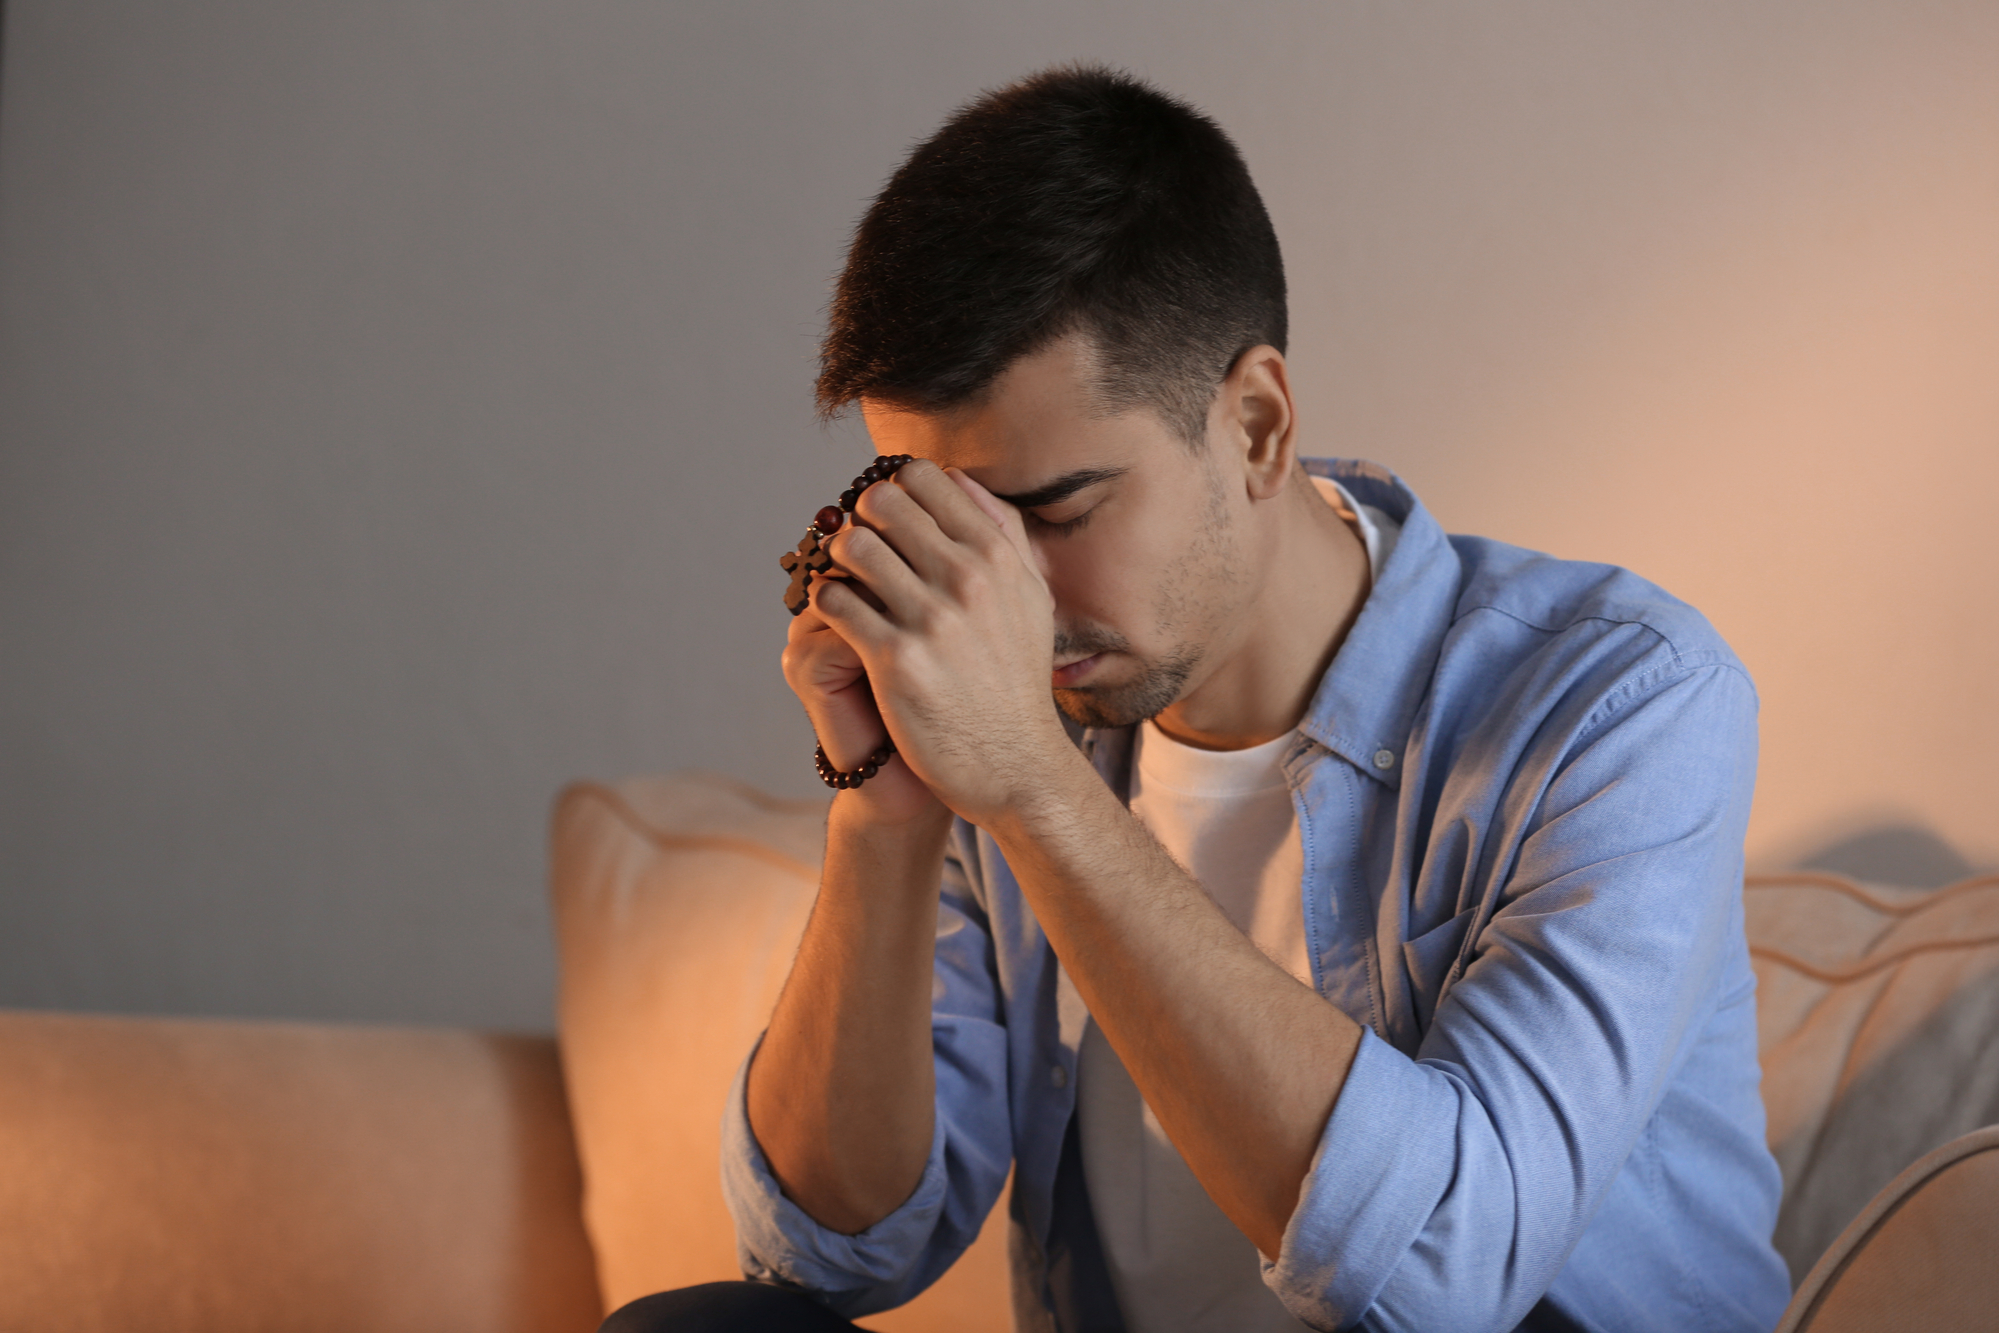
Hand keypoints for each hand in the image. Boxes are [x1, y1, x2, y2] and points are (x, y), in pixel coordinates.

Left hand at [809, 460, 1078, 826]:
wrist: (1014, 764)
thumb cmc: (1016, 680)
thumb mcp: (1030, 598)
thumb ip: (1002, 533)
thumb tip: (959, 479)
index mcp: (996, 556)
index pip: (922, 478)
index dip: (892, 491)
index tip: (885, 521)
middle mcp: (967, 578)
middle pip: (880, 502)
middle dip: (861, 521)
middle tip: (859, 553)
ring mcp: (931, 619)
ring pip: (851, 546)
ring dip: (837, 560)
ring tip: (845, 584)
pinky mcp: (896, 660)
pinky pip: (834, 601)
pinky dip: (826, 603)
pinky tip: (839, 620)